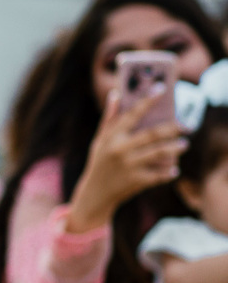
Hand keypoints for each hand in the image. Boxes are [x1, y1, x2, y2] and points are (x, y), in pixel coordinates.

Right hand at [68, 89, 187, 233]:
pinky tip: (174, 169)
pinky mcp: (136, 181)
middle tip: (186, 125)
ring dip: (175, 148)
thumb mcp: (99, 140)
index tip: (161, 88)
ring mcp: (129, 166)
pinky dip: (169, 172)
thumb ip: (109, 118)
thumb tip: (116, 94)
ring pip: (159, 153)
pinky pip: (159, 174)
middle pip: (152, 134)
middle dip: (173, 128)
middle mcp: (120, 149)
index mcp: (111, 137)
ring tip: (183, 145)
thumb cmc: (99, 162)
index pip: (132, 113)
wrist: (95, 194)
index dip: (147, 100)